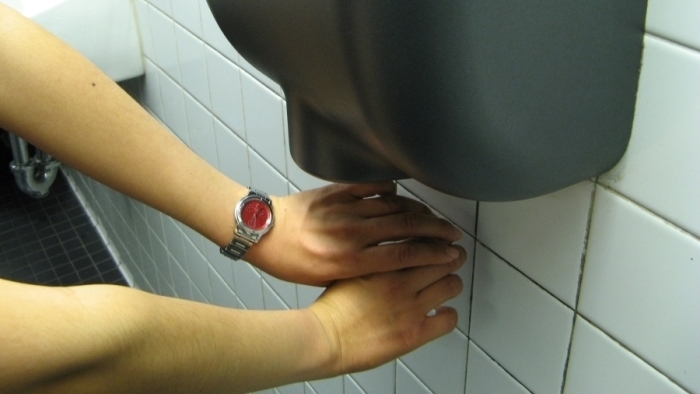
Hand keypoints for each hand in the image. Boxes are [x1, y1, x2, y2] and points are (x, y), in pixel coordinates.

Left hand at [245, 182, 462, 285]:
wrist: (264, 232)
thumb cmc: (292, 262)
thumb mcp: (326, 278)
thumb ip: (359, 270)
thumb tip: (389, 262)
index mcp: (350, 260)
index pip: (404, 254)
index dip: (433, 253)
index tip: (450, 253)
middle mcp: (352, 233)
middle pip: (406, 226)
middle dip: (436, 229)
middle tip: (453, 233)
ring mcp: (345, 208)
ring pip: (393, 205)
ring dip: (418, 210)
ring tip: (432, 216)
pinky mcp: (336, 191)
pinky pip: (370, 186)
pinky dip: (389, 189)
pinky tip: (399, 194)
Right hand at [308, 245, 466, 374]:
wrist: (325, 338)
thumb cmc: (332, 308)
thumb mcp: (352, 269)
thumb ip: (376, 259)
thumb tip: (393, 254)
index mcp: (384, 263)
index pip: (422, 242)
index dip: (435, 240)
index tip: (439, 241)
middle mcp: (400, 282)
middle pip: (443, 260)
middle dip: (450, 257)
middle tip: (453, 257)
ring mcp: (410, 308)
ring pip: (451, 284)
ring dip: (451, 282)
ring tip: (447, 282)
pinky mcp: (415, 333)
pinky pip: (449, 318)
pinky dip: (448, 313)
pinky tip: (441, 311)